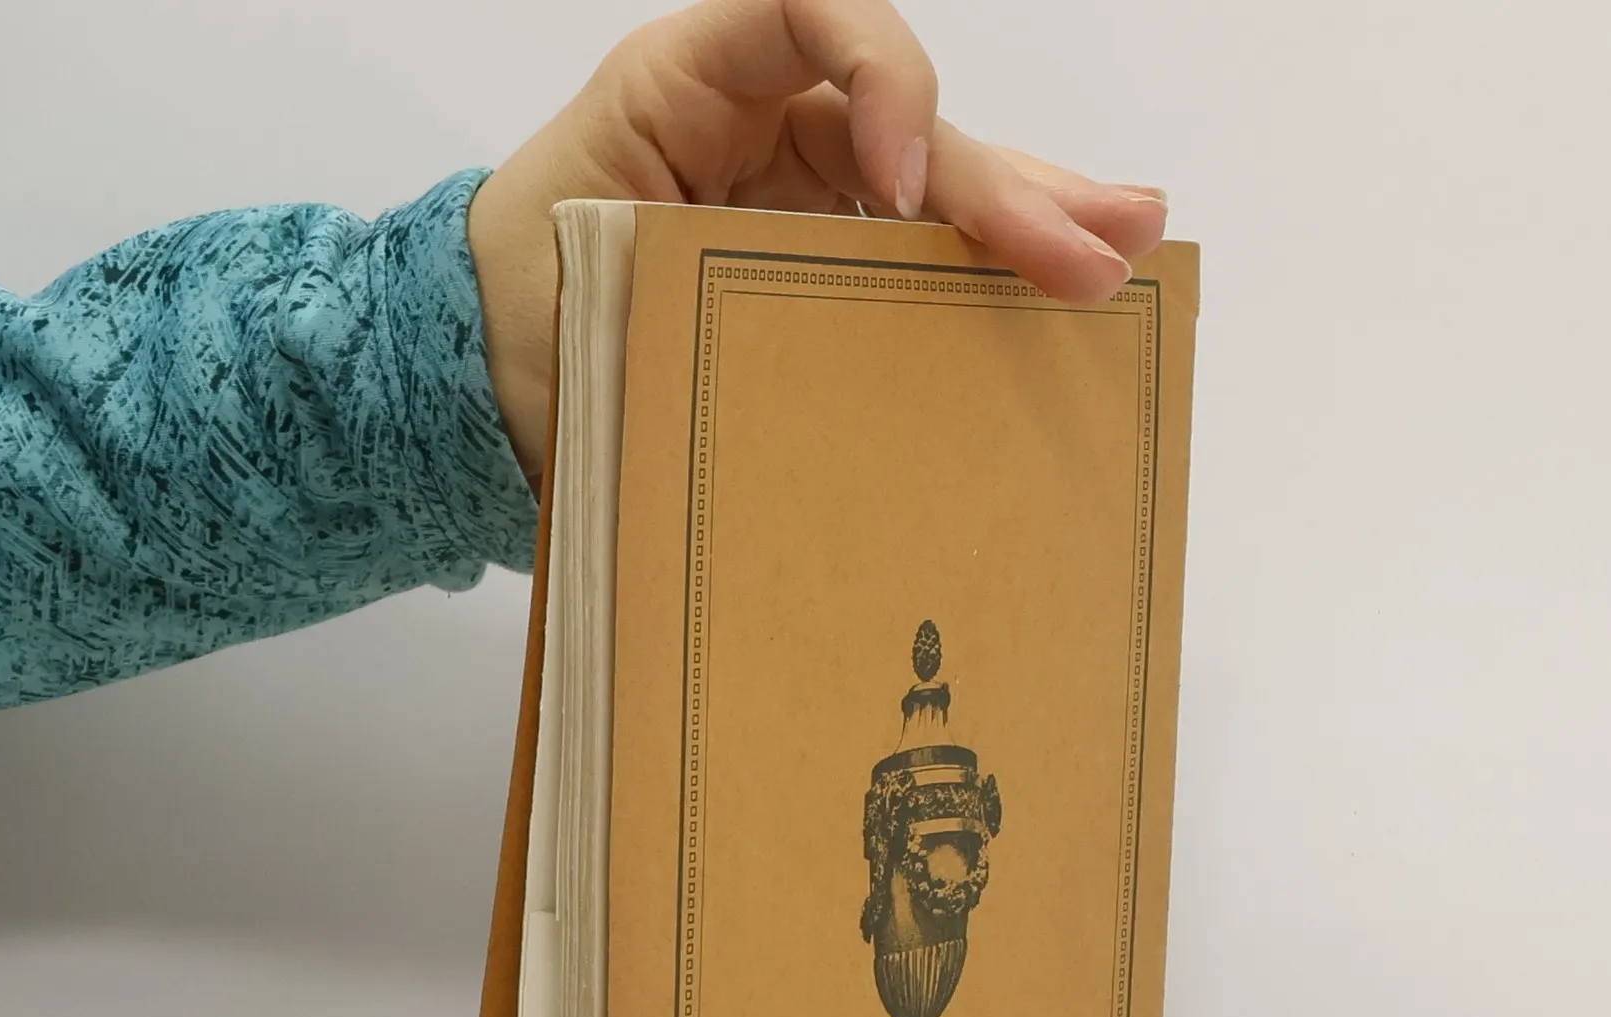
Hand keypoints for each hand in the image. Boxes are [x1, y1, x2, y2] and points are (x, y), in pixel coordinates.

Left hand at [467, 0, 1168, 478]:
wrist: (483, 368)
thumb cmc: (518, 309)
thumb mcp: (586, 284)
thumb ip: (683, 293)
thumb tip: (779, 386)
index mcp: (686, 89)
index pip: (803, 15)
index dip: (879, 79)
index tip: (897, 191)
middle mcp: (759, 123)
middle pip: (906, 123)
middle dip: (1004, 189)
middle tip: (1095, 248)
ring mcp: (797, 191)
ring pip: (933, 184)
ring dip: (1032, 216)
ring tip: (1127, 241)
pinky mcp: (815, 259)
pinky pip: (911, 256)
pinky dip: (985, 274)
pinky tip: (1068, 275)